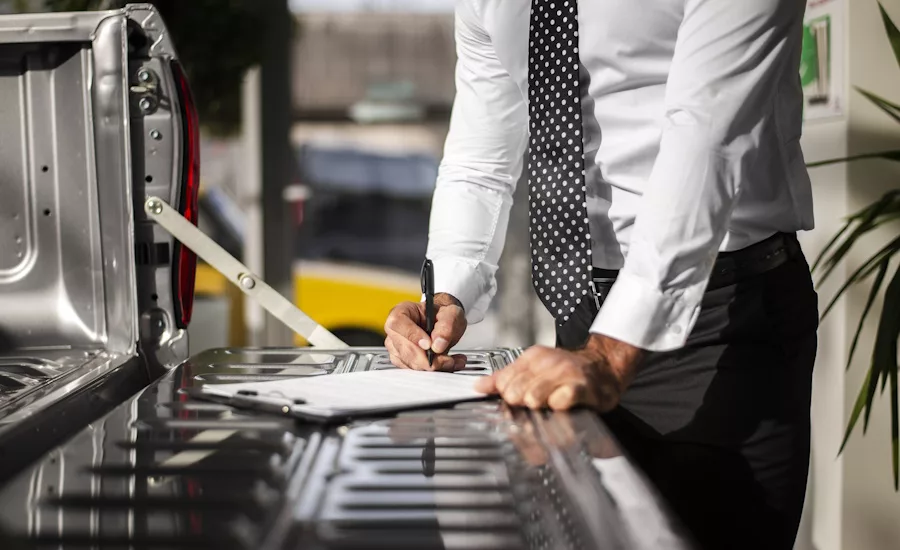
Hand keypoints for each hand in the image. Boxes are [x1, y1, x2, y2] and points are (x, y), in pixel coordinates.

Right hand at [384, 293, 467, 371]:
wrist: (443, 323)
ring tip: (452, 360)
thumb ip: (446, 325)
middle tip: (448, 359)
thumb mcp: (451, 313)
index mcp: (401, 312)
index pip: (398, 324)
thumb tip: (438, 344)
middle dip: (428, 359)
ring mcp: (396, 348)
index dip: (412, 336)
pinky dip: (435, 370)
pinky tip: (448, 363)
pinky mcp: (403, 361)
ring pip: (411, 364)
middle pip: (405, 350)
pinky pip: (417, 371)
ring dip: (435, 366)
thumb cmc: (442, 315)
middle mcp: (395, 331)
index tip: (429, 345)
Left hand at [474, 334, 643, 411]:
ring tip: (546, 407)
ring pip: (534, 397)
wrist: (604, 367)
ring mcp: (565, 374)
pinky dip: (557, 406)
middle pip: (515, 392)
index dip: (504, 396)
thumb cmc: (568, 372)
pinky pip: (561, 399)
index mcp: (532, 358)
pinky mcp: (583, 387)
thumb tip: (479, 386)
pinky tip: (560, 406)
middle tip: (531, 407)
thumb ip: (505, 378)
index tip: (510, 403)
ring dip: (537, 407)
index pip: (503, 381)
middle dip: (519, 404)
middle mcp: (547, 364)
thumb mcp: (534, 368)